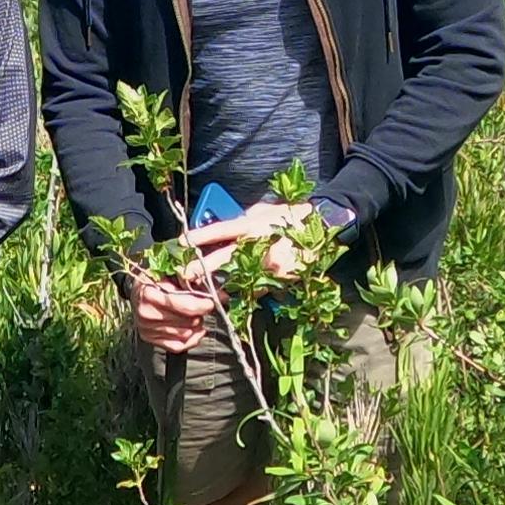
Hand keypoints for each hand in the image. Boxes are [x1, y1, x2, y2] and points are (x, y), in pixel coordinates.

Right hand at [124, 264, 217, 352]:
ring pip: (185, 334)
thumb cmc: (155, 279)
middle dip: (200, 314)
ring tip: (195, 315)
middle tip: (202, 306)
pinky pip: (178, 346)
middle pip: (188, 321)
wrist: (136, 290)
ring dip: (196, 326)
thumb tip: (221, 295)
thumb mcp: (170, 272)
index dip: (203, 305)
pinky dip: (191, 340)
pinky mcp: (150, 339)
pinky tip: (195, 330)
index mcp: (149, 294)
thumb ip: (192, 279)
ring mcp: (147, 329)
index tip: (211, 301)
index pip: (185, 306)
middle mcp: (146, 313)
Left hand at [184, 199, 317, 285]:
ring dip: (222, 284)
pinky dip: (245, 290)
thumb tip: (227, 225)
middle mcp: (259, 243)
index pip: (221, 230)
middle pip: (225, 257)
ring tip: (206, 290)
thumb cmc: (291, 216)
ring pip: (239, 276)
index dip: (200, 236)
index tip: (182, 242)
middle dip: (203, 268)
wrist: (322, 227)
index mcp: (253, 224)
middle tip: (184, 275)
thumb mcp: (265, 210)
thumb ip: (245, 218)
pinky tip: (233, 294)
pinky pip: (256, 287)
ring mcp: (269, 262)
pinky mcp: (279, 277)